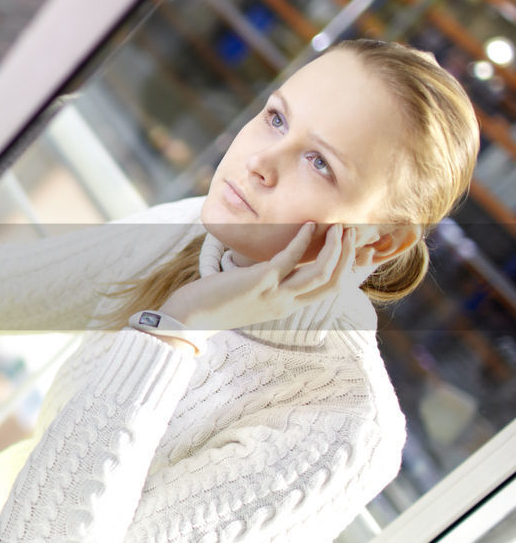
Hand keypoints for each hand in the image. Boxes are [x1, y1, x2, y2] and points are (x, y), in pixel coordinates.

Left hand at [160, 222, 357, 330]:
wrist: (190, 317)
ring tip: (339, 226)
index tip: (348, 243)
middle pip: (333, 282)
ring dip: (334, 248)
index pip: (330, 289)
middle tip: (351, 230)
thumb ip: (271, 283)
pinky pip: (290, 259)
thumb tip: (280, 264)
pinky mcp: (259, 282)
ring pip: (320, 274)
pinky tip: (307, 225)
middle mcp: (287, 304)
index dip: (345, 265)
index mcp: (288, 307)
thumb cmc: (216, 302)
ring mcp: (275, 295)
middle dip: (347, 254)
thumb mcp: (253, 295)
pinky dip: (302, 241)